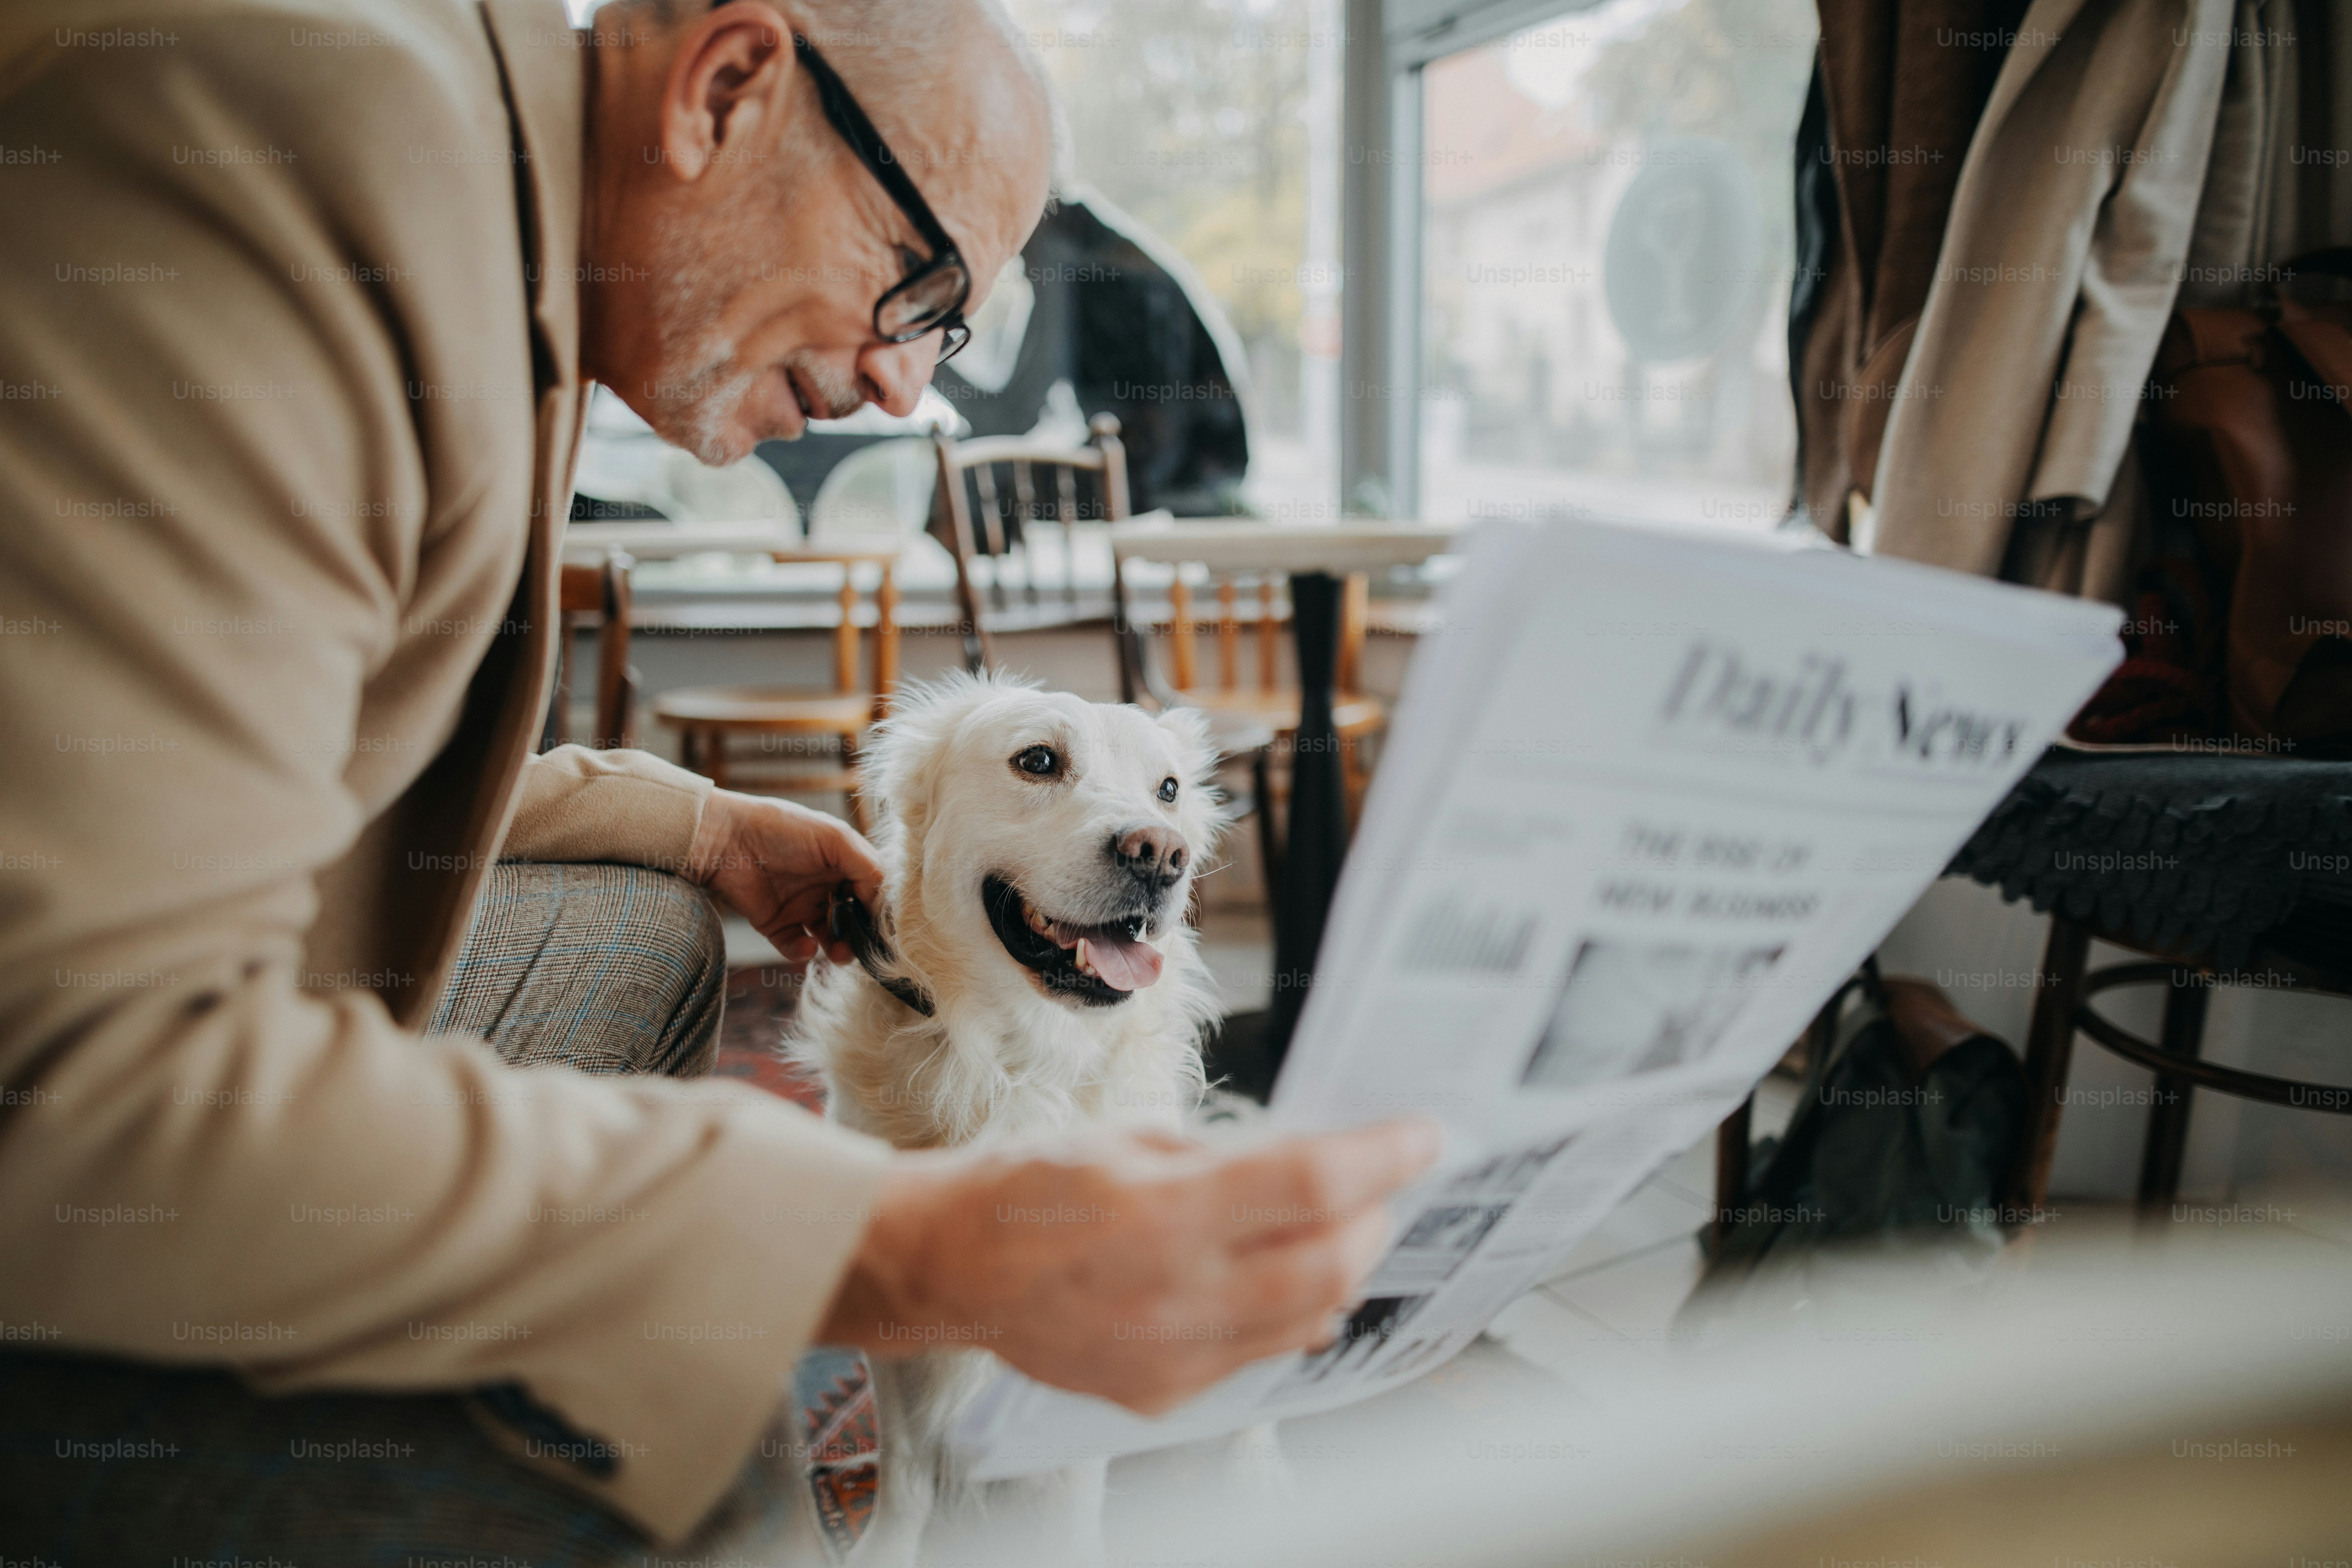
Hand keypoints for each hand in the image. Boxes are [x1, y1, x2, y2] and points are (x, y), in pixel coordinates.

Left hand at [685, 789, 883, 963]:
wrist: (726, 841)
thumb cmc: (783, 829)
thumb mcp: (835, 838)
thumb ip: (866, 866)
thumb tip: (881, 901)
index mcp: (842, 863)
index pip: (871, 891)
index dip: (880, 909)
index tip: (887, 926)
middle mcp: (824, 886)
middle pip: (854, 919)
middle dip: (862, 936)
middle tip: (866, 947)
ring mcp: (801, 907)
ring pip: (830, 938)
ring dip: (839, 949)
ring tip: (841, 954)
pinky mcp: (776, 924)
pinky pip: (796, 946)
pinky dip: (804, 951)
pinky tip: (807, 946)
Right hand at [817, 1120, 1442, 1412]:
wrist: (945, 1267)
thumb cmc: (1026, 1187)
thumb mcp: (1129, 1140)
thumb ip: (1222, 1162)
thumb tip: (1303, 1168)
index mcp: (1163, 1214)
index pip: (1312, 1184)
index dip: (1382, 1157)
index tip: (1423, 1136)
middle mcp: (1174, 1295)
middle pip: (1328, 1264)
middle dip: (1374, 1220)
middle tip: (1381, 1188)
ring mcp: (1170, 1354)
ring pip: (1305, 1319)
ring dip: (1339, 1268)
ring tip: (1341, 1230)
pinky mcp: (1160, 1390)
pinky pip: (1256, 1353)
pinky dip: (1287, 1312)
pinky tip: (1282, 1281)